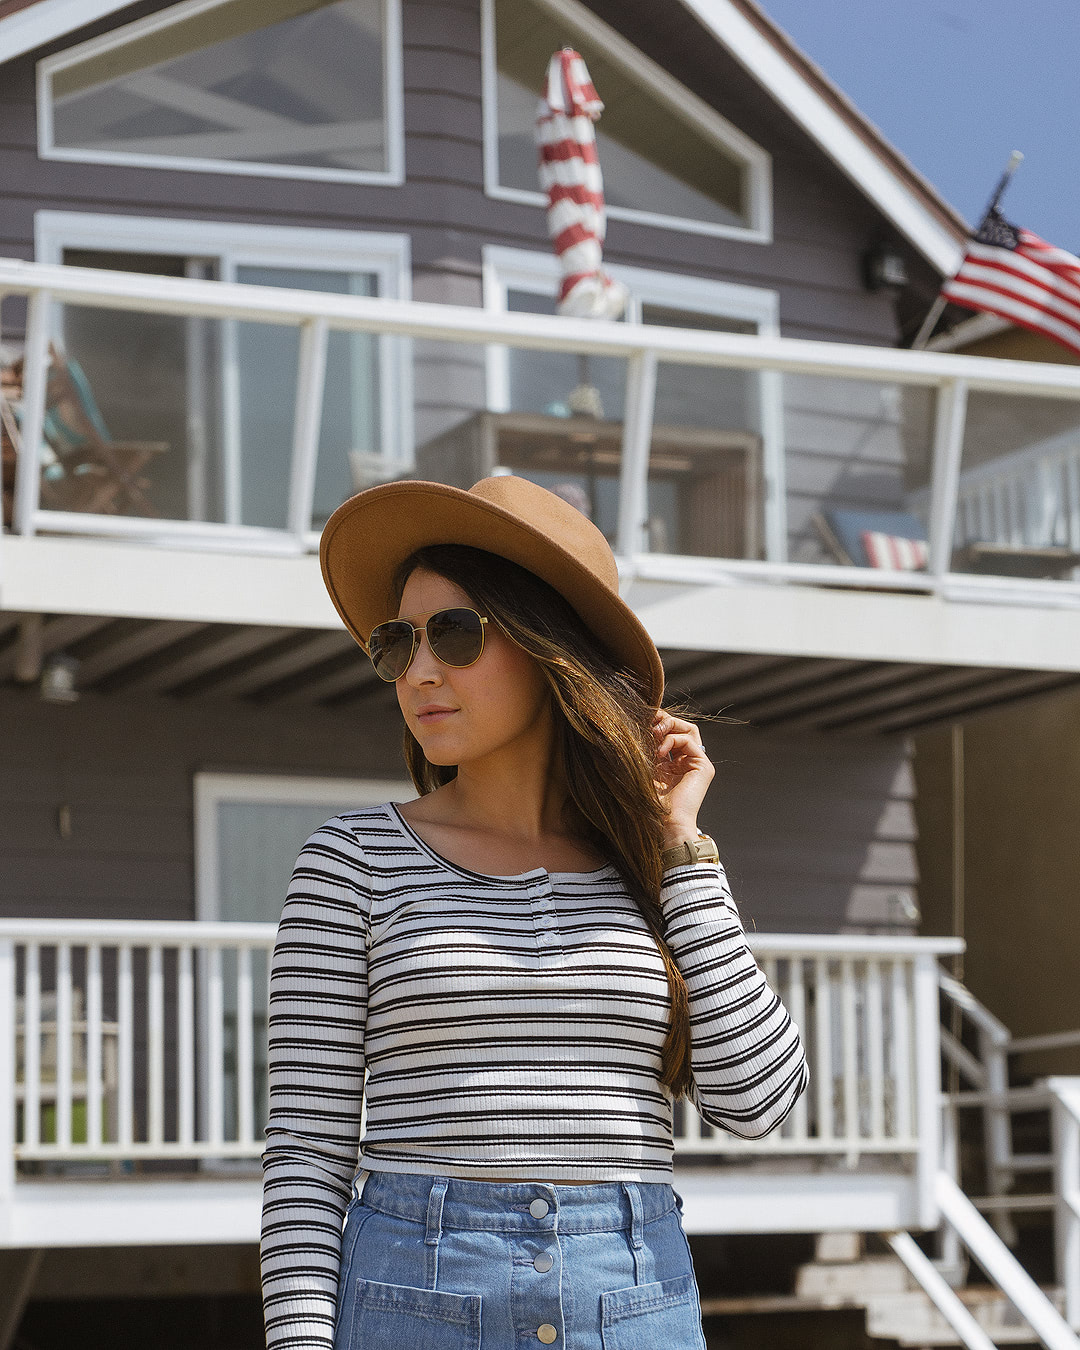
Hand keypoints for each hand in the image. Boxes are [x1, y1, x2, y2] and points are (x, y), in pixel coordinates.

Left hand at [652, 711, 714, 844]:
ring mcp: (696, 763)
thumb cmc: (650, 803)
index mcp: (671, 764)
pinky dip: (672, 740)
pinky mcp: (703, 767)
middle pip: (682, 727)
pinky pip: (689, 741)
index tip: (642, 718)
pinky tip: (660, 752)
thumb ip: (644, 750)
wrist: (665, 825)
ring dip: (669, 726)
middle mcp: (685, 762)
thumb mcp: (644, 770)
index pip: (669, 734)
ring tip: (653, 733)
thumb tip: (635, 725)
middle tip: (649, 721)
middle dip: (665, 720)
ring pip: (689, 729)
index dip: (657, 723)